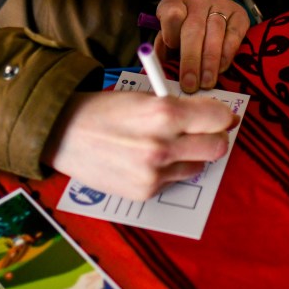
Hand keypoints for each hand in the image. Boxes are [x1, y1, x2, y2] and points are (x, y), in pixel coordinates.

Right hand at [42, 91, 237, 199]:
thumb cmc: (105, 109)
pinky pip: (173, 181)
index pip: (219, 118)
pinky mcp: (145, 191)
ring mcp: (154, 172)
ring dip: (190, 156)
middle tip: (205, 133)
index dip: (224, 116)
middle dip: (215, 138)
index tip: (223, 117)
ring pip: (198, 166)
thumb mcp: (144, 97)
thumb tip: (215, 116)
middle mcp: (163, 145)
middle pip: (218, 147)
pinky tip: (146, 159)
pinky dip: (168, 170)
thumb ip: (179, 107)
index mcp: (164, 112)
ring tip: (166, 145)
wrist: (64, 133)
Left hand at [153, 0, 247, 91]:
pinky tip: (221, 68)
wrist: (214, 9)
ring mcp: (220, 4)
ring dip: (210, 62)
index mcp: (174, 3)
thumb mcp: (170, 32)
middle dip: (191, 60)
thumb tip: (160, 69)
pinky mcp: (239, 14)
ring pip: (215, 33)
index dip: (171, 32)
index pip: (171, 14)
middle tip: (189, 84)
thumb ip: (163, 49)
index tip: (171, 50)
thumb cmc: (186, 28)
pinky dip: (227, 54)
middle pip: (193, 29)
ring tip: (206, 83)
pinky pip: (234, 35)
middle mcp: (197, 0)